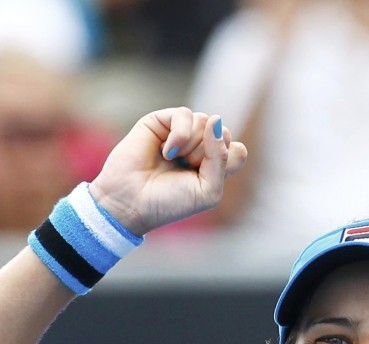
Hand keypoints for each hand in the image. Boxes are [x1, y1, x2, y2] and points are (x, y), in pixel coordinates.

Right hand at [88, 108, 247, 235]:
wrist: (131, 202)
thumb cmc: (169, 203)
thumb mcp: (208, 190)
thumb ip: (220, 158)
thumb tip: (215, 118)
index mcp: (212, 165)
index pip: (237, 150)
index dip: (226, 162)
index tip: (206, 178)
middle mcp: (198, 147)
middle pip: (224, 133)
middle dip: (207, 154)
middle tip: (186, 170)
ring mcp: (180, 133)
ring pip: (205, 121)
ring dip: (192, 146)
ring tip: (172, 160)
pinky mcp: (161, 122)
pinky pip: (184, 115)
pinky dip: (180, 135)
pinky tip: (167, 151)